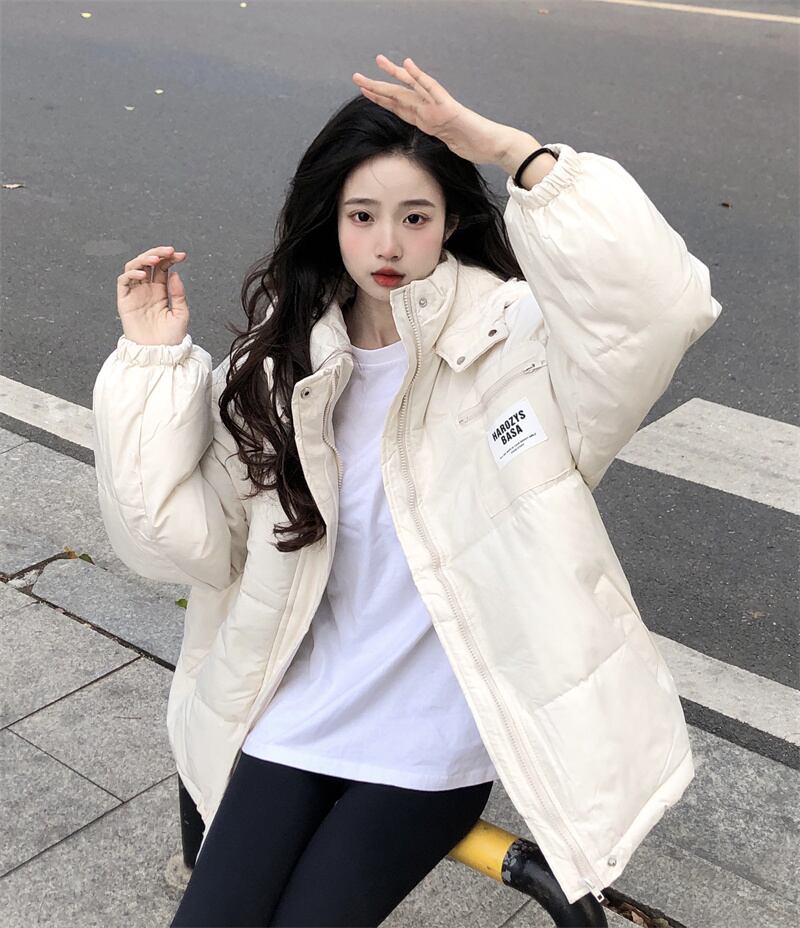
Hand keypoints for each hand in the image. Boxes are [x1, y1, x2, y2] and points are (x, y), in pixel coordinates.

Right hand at [116, 245, 188, 345]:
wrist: (158, 354)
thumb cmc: (170, 338)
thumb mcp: (181, 314)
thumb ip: (178, 294)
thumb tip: (174, 274)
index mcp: (160, 290)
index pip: (162, 267)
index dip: (170, 258)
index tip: (181, 255)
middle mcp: (146, 289)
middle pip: (148, 263)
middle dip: (158, 253)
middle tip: (169, 251)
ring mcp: (135, 294)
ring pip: (134, 267)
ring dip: (144, 258)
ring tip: (156, 258)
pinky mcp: (124, 301)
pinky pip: (123, 281)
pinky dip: (131, 274)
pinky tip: (142, 274)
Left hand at [352, 55, 507, 164]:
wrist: (491, 145)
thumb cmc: (472, 144)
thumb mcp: (445, 145)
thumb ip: (433, 139)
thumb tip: (421, 146)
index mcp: (426, 118)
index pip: (399, 107)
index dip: (381, 98)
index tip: (365, 90)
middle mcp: (429, 109)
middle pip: (398, 95)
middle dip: (377, 86)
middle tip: (356, 77)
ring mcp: (438, 107)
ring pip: (410, 89)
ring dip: (392, 77)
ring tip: (377, 63)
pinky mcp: (449, 108)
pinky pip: (431, 90)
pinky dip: (419, 77)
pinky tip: (408, 64)